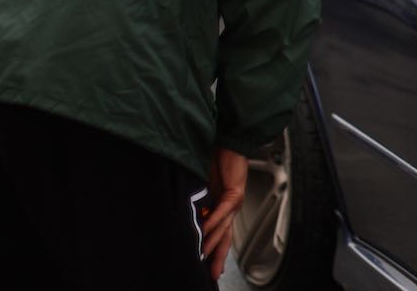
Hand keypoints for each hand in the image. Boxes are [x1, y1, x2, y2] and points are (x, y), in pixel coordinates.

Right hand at [202, 147, 248, 281]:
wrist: (229, 142)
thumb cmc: (215, 160)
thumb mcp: (201, 187)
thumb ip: (195, 203)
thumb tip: (181, 216)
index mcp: (221, 208)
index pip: (218, 235)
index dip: (213, 252)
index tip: (208, 268)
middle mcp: (229, 208)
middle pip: (224, 238)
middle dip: (216, 257)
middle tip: (211, 274)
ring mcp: (233, 202)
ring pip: (223, 228)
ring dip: (213, 243)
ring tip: (203, 256)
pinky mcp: (235, 193)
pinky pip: (222, 211)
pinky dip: (213, 222)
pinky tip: (205, 231)